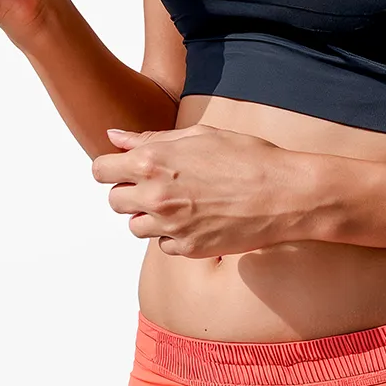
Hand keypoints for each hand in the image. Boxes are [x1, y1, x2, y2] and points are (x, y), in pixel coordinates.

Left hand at [91, 125, 302, 258]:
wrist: (284, 194)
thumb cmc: (245, 157)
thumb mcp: (197, 135)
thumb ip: (149, 139)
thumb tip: (114, 136)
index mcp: (152, 162)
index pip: (101, 170)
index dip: (111, 167)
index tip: (124, 167)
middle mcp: (155, 196)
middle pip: (114, 201)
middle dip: (129, 191)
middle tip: (157, 182)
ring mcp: (170, 226)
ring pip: (135, 227)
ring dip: (149, 215)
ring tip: (180, 200)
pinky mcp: (187, 249)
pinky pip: (163, 245)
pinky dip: (173, 234)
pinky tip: (197, 217)